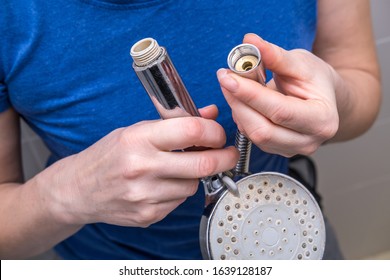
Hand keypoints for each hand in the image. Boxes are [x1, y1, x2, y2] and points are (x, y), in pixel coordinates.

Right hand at [47, 105, 238, 226]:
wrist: (79, 189)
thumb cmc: (108, 155)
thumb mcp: (136, 130)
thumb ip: (175, 123)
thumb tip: (210, 114)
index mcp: (139, 139)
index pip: (192, 131)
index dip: (214, 131)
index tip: (218, 134)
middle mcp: (142, 167)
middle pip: (203, 164)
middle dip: (224, 158)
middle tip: (227, 154)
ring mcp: (145, 195)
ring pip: (193, 185)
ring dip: (195, 176)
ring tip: (179, 168)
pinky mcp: (148, 214)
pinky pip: (180, 202)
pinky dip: (179, 191)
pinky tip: (163, 184)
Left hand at [217, 33, 338, 156]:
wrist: (323, 99)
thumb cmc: (315, 80)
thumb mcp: (300, 62)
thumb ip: (275, 56)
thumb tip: (250, 41)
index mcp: (322, 119)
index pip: (280, 111)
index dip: (250, 94)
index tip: (228, 77)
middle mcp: (308, 141)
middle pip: (262, 129)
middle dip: (238, 102)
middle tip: (225, 78)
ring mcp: (291, 149)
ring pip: (253, 135)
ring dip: (237, 109)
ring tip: (233, 85)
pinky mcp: (275, 149)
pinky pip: (251, 137)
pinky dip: (241, 117)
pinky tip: (242, 100)